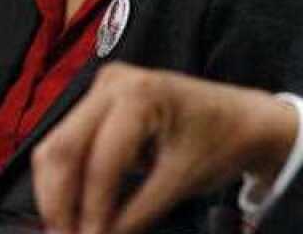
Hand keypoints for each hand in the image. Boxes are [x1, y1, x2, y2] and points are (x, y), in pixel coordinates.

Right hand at [32, 63, 297, 233]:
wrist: (245, 120)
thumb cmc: (223, 140)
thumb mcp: (181, 181)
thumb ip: (135, 215)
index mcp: (140, 93)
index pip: (100, 161)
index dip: (90, 210)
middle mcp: (114, 82)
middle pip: (62, 150)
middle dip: (60, 203)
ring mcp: (104, 89)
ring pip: (56, 149)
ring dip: (59, 195)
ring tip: (72, 229)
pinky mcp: (99, 104)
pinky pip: (69, 146)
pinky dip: (70, 181)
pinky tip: (80, 210)